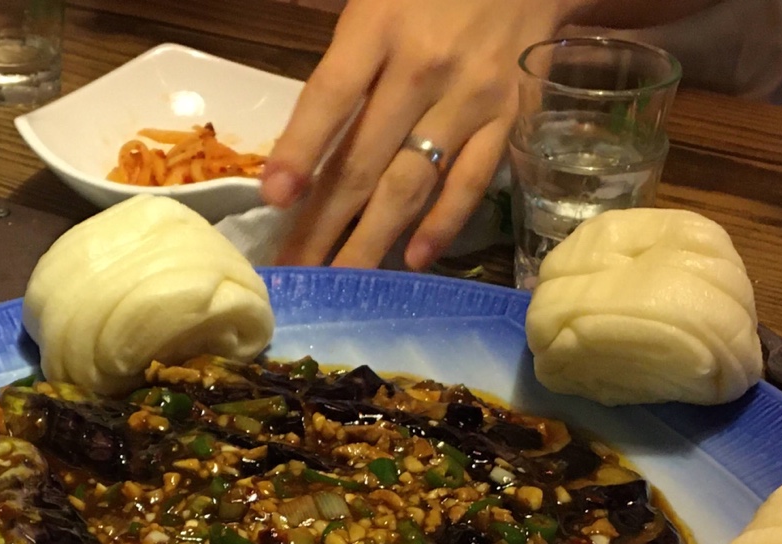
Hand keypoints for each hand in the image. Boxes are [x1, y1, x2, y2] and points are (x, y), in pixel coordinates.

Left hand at [261, 0, 585, 269]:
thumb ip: (343, 59)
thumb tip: (302, 141)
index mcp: (378, 24)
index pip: (330, 96)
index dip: (300, 150)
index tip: (274, 199)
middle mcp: (422, 67)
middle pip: (362, 160)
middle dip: (322, 223)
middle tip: (294, 271)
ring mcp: (469, 97)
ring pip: (411, 183)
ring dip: (372, 239)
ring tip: (342, 280)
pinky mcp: (507, 118)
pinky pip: (472, 181)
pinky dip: (443, 223)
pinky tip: (415, 259)